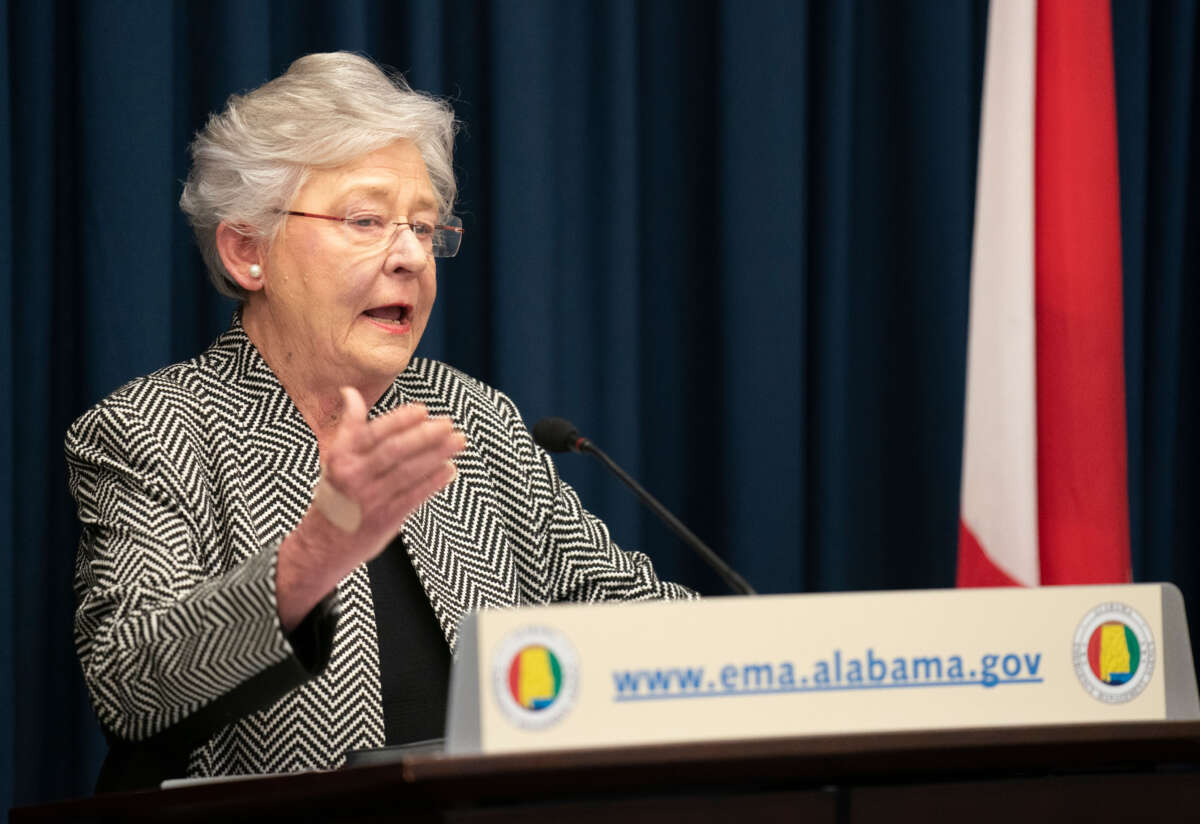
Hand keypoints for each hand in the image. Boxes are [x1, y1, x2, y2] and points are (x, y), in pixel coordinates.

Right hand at [276, 387, 465, 629]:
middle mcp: (355, 476)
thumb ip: (349, 426)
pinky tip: (449, 469)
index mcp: (341, 457)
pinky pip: (415, 496)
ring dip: (437, 454)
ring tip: (457, 441)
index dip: (401, 419)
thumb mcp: (334, 458)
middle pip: (396, 450)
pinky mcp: (386, 519)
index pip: (375, 432)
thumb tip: (350, 392)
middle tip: (448, 424)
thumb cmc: (334, 496)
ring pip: (409, 471)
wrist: (320, 546)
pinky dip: (434, 481)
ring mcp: (371, 499)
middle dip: (426, 435)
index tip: (423, 410)